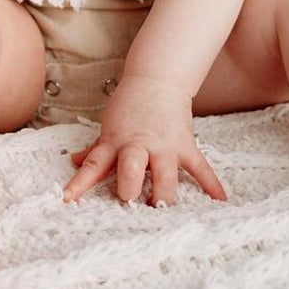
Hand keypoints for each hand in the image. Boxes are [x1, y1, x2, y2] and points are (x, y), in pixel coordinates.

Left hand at [62, 73, 226, 207]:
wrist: (157, 80)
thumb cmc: (129, 108)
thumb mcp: (109, 127)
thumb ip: (96, 149)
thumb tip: (76, 163)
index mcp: (115, 142)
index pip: (94, 165)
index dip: (80, 183)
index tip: (69, 200)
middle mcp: (139, 145)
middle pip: (132, 168)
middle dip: (130, 187)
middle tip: (129, 200)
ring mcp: (164, 147)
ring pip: (165, 175)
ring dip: (164, 194)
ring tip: (162, 208)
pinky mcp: (185, 146)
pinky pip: (199, 167)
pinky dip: (210, 183)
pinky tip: (220, 200)